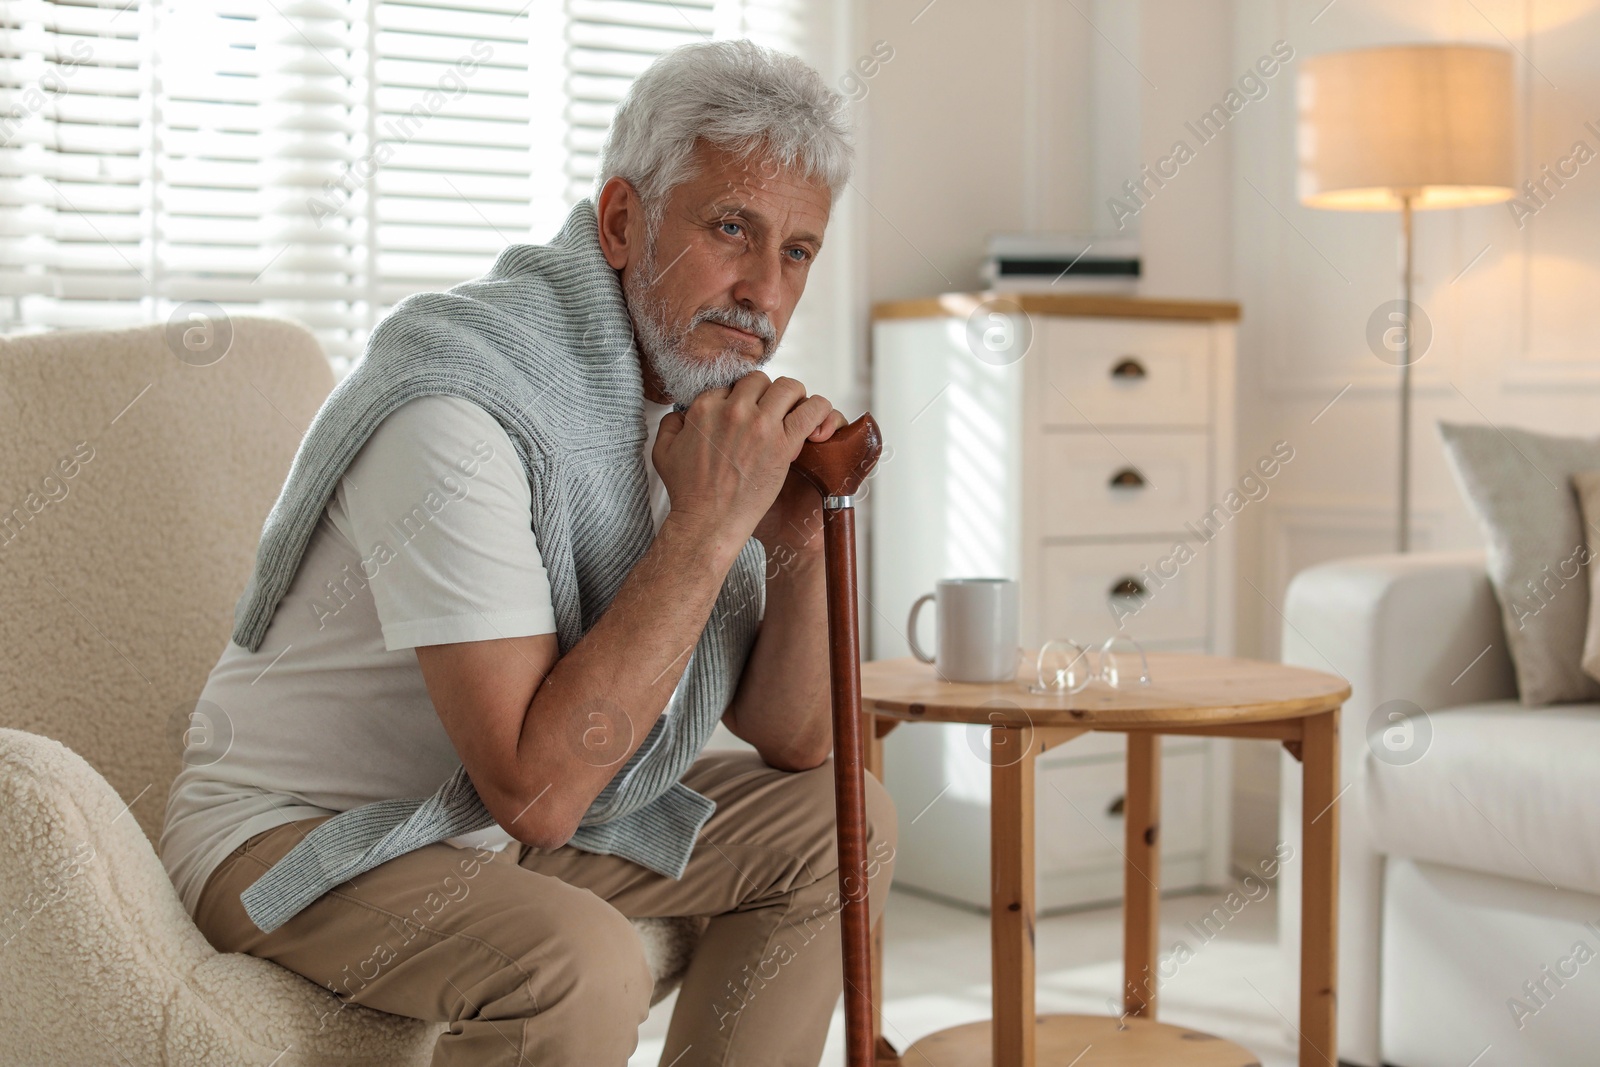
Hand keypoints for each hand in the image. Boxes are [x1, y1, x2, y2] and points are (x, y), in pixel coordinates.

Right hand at [651, 372, 836, 558]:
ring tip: (792, 415)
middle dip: (766, 395)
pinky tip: (816, 422)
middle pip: (760, 381)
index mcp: (706, 407)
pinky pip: (812, 410)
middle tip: (770, 415)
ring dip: (793, 398)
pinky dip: (819, 410)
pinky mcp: (783, 444)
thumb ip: (671, 423)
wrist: (708, 521)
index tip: (745, 416)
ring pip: (789, 387)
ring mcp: (760, 425)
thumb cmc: (687, 491)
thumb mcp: (663, 450)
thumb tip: (682, 412)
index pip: (732, 384)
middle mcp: (734, 410)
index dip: (740, 398)